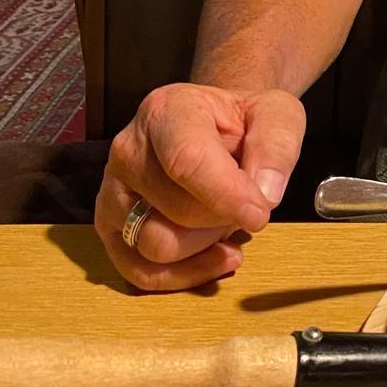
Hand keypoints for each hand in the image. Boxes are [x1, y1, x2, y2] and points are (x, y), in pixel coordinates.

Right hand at [95, 84, 305, 291]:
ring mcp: (113, 190)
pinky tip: (217, 258)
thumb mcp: (276, 113)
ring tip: (226, 222)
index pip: (186, 160)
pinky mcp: (109, 227)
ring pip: (156, 246)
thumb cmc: (243, 122)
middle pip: (177, 211)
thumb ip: (276, 145)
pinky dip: (185, 275)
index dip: (226, 194)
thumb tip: (265, 193)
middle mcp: (129, 149)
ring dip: (205, 246)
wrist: (216, 127)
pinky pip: (140, 272)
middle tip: (246, 205)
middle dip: (223, 219)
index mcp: (168, 110)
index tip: (260, 213)